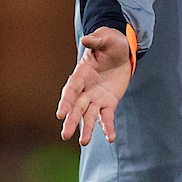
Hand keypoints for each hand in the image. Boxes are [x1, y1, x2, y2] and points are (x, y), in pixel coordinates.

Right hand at [56, 26, 131, 145]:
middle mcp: (85, 89)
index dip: (66, 102)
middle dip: (72, 120)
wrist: (121, 50)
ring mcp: (96, 97)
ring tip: (84, 142)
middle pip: (77, 107)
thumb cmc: (110, 43)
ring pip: (89, 115)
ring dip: (87, 128)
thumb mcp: (105, 39)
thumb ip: (96, 40)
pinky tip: (110, 138)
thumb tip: (87, 39)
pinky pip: (107, 117)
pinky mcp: (108, 102)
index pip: (71, 90)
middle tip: (65, 135)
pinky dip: (108, 127)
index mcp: (81, 74)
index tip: (60, 114)